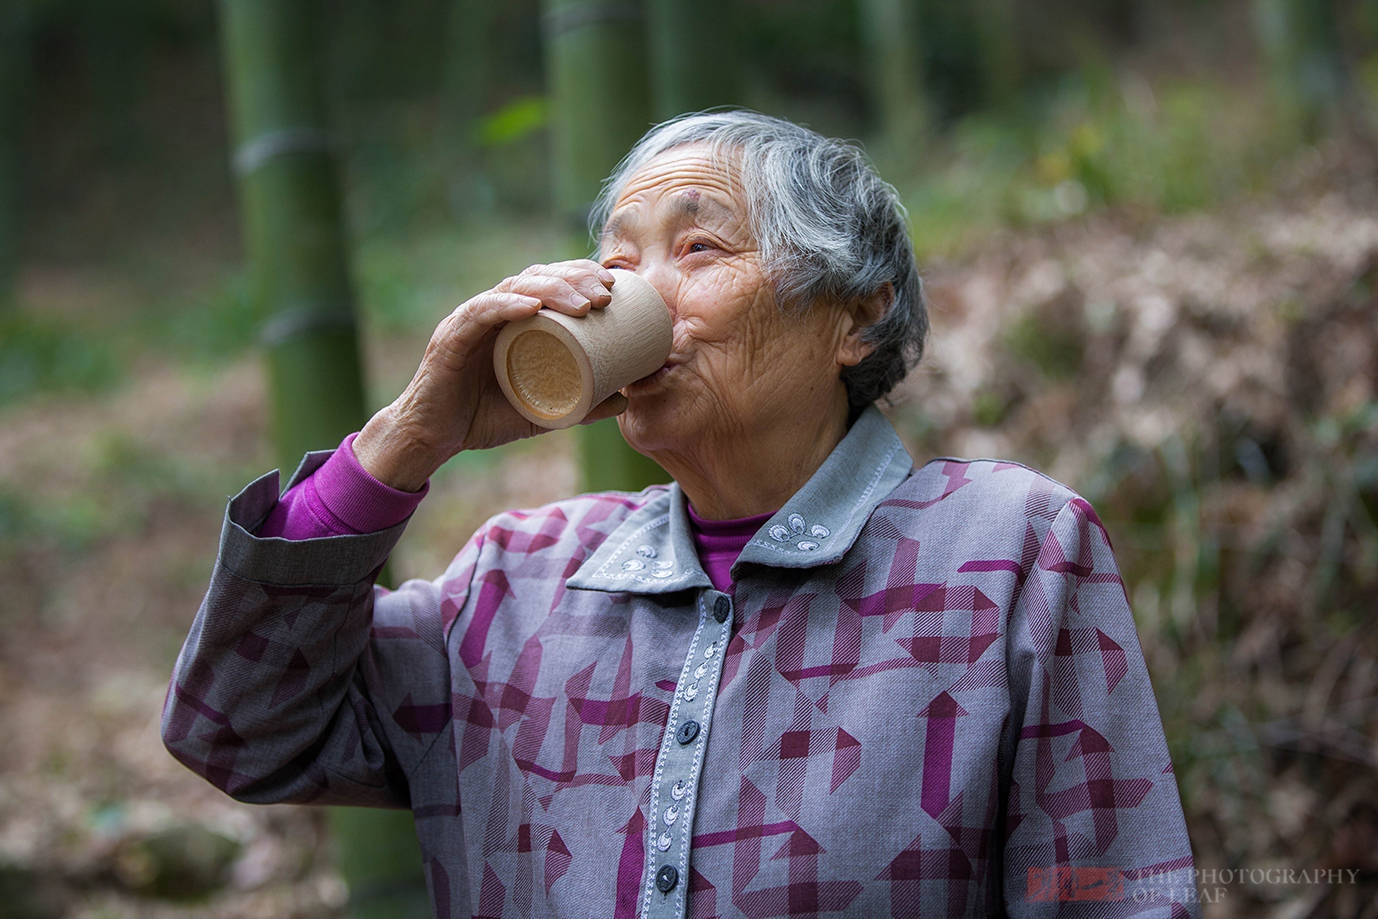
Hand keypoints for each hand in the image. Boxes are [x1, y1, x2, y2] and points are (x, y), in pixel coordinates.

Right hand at [353, 260, 624, 490]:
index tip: (612, 287)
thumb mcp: (543, 412)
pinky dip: (507, 306)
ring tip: (584, 302)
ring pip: (514, 289)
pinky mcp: (451, 338)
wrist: (434, 439)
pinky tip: (531, 305)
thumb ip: (581, 404)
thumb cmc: (484, 418)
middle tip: (606, 292)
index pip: (550, 283)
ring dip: (552, 289)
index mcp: (515, 321)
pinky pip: (480, 313)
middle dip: (574, 278)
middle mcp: (494, 312)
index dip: (581, 277)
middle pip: (537, 277)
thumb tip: (625, 399)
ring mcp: (471, 321)